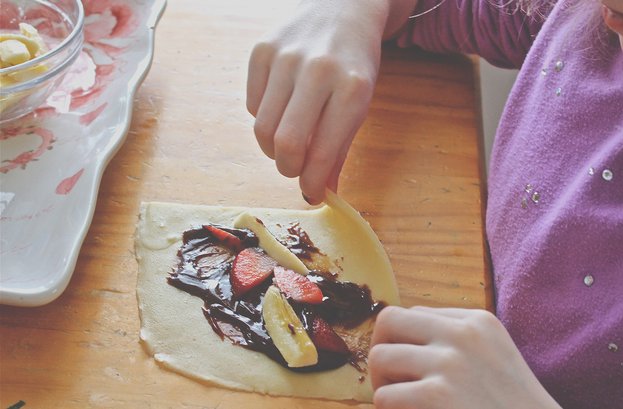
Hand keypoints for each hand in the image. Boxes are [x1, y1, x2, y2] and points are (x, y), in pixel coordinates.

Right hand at [247, 0, 415, 203]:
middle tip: (295, 169)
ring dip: (272, 148)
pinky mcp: (261, 50)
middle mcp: (317, 71)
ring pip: (262, 128)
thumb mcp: (360, 104)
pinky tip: (280, 109)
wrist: (343, 6)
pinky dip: (263, 118)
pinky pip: (251, 105)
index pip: (321, 153)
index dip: (312, 183)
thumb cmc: (354, 63)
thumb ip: (339, 149)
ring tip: (287, 142)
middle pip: (286, 144)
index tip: (310, 194)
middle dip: (288, 169)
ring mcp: (285, 58)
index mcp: (351, 89)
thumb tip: (320, 192)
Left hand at [368, 306, 560, 408]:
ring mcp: (450, 363)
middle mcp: (463, 334)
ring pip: (379, 357)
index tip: (412, 370)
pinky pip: (383, 396)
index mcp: (478, 322)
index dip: (404, 343)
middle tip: (391, 382)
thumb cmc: (511, 408)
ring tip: (403, 403)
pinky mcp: (437, 396)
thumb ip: (456, 341)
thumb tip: (402, 340)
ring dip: (383, 385)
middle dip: (382, 352)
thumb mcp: (493, 356)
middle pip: (389, 321)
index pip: (415, 314)